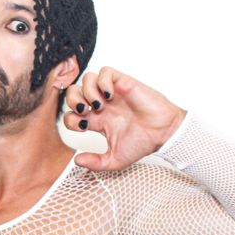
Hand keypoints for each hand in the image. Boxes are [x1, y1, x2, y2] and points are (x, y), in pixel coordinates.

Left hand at [61, 67, 186, 170]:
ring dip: (87, 91)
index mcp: (97, 121)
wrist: (163, 133)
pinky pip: (105, 72)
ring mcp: (112, 93)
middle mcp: (102, 105)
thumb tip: (76, 160)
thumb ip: (95, 162)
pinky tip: (109, 95)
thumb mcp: (115, 160)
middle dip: (73, 101)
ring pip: (87, 79)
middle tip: (84, 112)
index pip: (72, 114)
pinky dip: (102, 81)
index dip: (71, 119)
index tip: (84, 127)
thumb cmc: (143, 144)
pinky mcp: (123, 83)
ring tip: (99, 105)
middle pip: (74, 92)